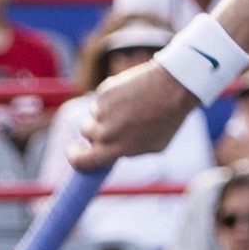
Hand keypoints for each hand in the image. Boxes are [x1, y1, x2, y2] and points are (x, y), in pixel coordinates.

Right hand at [68, 57, 196, 171]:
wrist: (174, 88)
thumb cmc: (168, 120)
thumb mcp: (153, 147)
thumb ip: (128, 151)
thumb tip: (113, 149)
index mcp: (115, 150)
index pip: (80, 161)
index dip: (74, 157)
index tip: (74, 151)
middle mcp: (105, 132)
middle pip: (85, 132)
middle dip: (95, 129)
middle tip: (111, 123)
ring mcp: (102, 110)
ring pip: (94, 113)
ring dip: (105, 113)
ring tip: (129, 107)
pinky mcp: (104, 91)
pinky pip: (101, 98)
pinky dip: (111, 98)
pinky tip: (131, 95)